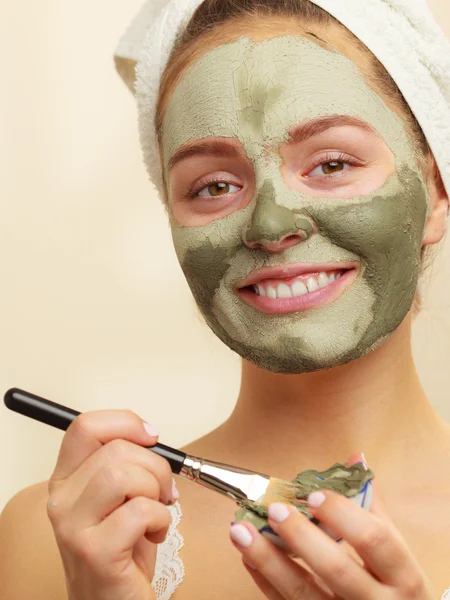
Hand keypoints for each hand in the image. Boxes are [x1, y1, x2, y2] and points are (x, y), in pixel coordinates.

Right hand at [46, 410, 177, 599]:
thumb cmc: (125, 546)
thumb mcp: (119, 496)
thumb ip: (124, 461)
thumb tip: (148, 433)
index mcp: (67, 478)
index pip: (85, 426)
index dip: (126, 422)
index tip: (152, 438)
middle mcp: (61, 499)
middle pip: (117, 448)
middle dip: (156, 465)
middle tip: (163, 491)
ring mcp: (73, 526)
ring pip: (125, 475)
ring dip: (156, 490)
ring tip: (157, 512)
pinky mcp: (95, 552)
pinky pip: (140, 511)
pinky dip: (161, 519)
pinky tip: (155, 534)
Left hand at [230, 454, 434, 599]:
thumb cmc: (392, 582)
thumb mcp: (394, 548)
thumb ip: (371, 504)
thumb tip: (356, 458)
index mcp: (402, 574)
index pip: (374, 539)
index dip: (343, 515)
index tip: (313, 495)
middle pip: (337, 570)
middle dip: (302, 537)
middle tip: (274, 509)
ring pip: (303, 593)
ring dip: (268, 560)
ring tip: (240, 530)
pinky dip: (265, 581)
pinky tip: (248, 556)